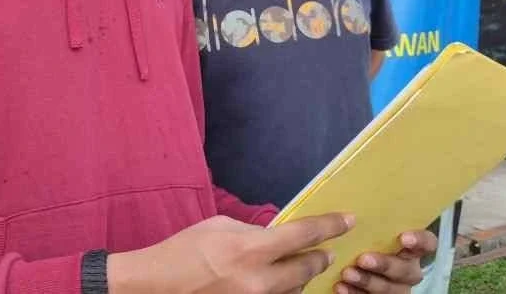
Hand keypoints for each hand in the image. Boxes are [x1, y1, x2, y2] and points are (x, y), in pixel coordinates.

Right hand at [108, 213, 353, 293]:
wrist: (158, 286)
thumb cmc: (185, 249)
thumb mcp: (220, 226)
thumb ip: (252, 231)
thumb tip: (274, 235)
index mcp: (251, 249)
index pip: (303, 234)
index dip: (330, 225)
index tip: (348, 219)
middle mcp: (260, 280)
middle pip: (307, 268)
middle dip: (320, 257)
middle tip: (327, 250)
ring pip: (295, 290)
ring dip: (300, 277)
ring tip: (299, 266)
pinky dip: (283, 290)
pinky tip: (278, 282)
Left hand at [335, 230, 436, 293]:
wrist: (344, 264)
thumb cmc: (360, 238)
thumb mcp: (364, 229)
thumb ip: (366, 223)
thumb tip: (349, 213)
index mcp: (409, 247)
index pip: (427, 243)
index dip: (420, 240)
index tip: (403, 238)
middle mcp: (407, 268)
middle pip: (408, 270)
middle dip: (385, 265)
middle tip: (363, 259)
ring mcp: (396, 287)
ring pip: (391, 289)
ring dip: (368, 281)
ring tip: (347, 273)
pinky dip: (355, 293)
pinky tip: (341, 286)